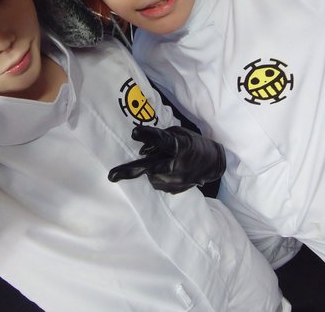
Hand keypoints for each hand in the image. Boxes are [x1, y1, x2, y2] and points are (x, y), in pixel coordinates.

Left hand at [108, 125, 225, 193]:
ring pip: (151, 176)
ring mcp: (177, 181)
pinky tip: (168, 171)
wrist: (213, 163)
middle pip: (150, 168)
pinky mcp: (175, 190)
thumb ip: (161, 140)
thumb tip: (142, 150)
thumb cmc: (194, 144)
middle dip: (130, 171)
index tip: (135, 133)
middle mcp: (178, 165)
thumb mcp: (179, 134)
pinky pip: (158, 183)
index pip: (163, 141)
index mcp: (181, 147)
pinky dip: (158, 176)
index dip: (149, 136)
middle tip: (111, 176)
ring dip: (150, 169)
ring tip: (162, 163)